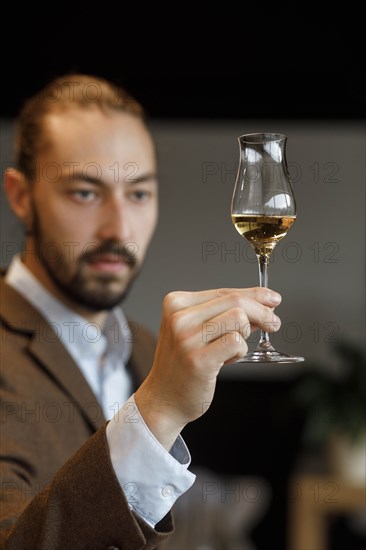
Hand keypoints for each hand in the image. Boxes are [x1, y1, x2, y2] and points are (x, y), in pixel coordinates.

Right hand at [134, 287, 280, 448]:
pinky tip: (227, 360)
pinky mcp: (198, 359)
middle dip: (262, 311)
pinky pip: (237, 343)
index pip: (224, 291)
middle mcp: (179, 317)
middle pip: (236, 301)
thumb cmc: (182, 364)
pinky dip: (240, 352)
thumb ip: (224, 315)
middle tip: (273, 323)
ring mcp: (187, 338)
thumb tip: (262, 305)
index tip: (272, 299)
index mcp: (176, 303)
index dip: (254, 295)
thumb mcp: (196, 330)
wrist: (163, 398)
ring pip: (239, 319)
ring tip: (232, 349)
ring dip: (245, 335)